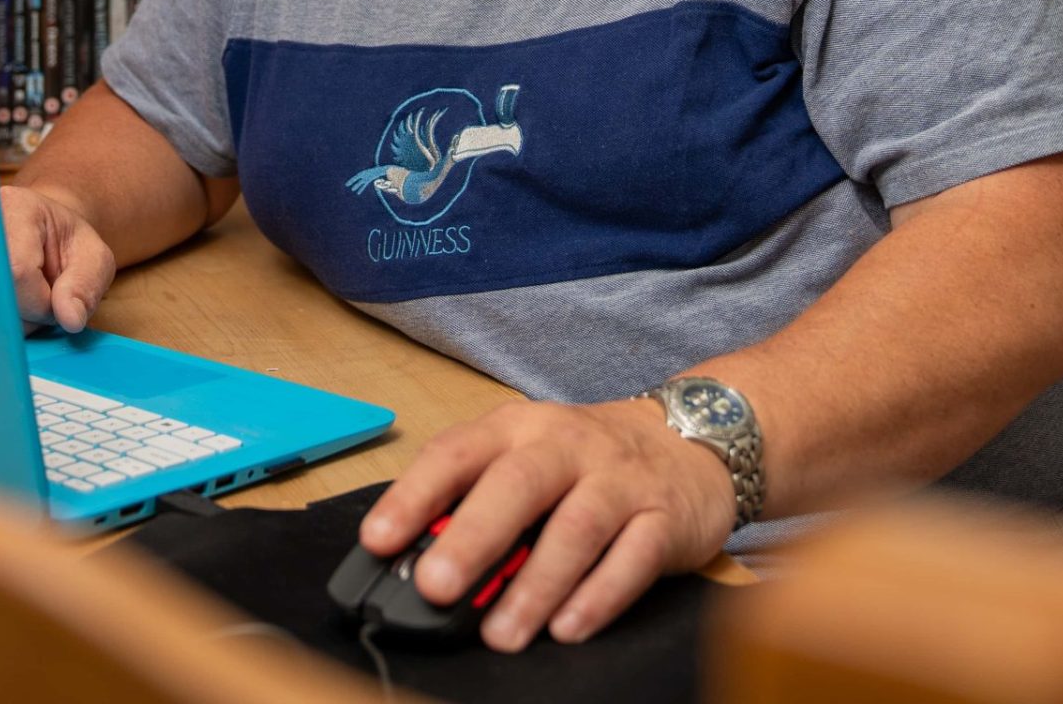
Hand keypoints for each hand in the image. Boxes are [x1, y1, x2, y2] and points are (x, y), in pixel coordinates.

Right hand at [0, 184, 116, 332]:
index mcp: (16, 207)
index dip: (41, 300)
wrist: (43, 236)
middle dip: (24, 315)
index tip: (57, 300)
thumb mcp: (94, 259)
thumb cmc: (69, 244)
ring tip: (26, 299)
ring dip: (10, 322)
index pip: (17, 270)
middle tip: (42, 299)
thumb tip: (69, 319)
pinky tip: (9, 307)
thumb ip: (86, 284)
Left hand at [360, 398, 737, 650]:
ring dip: (535, 585)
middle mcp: (565, 445)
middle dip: (472, 537)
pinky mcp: (663, 518)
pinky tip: (567, 630)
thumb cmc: (582, 461)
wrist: (684, 439)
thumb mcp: (524, 459)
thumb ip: (477, 499)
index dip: (413, 495)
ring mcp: (618, 479)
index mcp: (516, 428)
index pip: (457, 452)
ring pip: (576, 528)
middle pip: (516, 485)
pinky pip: (632, 559)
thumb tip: (417, 560)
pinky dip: (598, 597)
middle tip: (435, 587)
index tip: (377, 541)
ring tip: (500, 634)